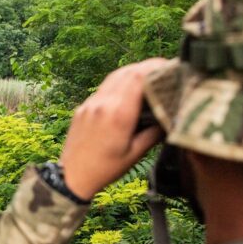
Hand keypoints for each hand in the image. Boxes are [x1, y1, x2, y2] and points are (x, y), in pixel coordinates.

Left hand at [58, 59, 167, 199]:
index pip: (138, 77)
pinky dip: (120, 82)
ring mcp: (90, 103)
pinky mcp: (83, 106)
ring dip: (133, 72)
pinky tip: (129, 90)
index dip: (156, 67)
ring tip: (149, 76)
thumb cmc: (105, 169)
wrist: (72, 176)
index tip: (170, 67)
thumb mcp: (135, 154)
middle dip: (147, 67)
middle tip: (164, 70)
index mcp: (119, 114)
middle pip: (127, 71)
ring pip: (114, 76)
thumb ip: (154, 133)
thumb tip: (169, 116)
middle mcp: (103, 103)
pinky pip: (104, 87)